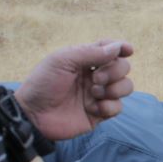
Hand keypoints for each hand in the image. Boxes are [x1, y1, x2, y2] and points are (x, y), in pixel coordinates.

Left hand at [16, 38, 135, 140]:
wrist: (34, 114)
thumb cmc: (43, 83)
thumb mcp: (63, 60)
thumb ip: (90, 52)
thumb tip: (118, 47)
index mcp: (85, 60)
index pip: (110, 49)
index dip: (121, 47)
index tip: (128, 50)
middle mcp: (95, 75)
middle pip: (123, 67)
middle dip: (115, 71)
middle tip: (96, 79)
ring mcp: (98, 95)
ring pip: (126, 87)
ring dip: (115, 88)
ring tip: (95, 92)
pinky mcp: (99, 114)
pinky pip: (118, 107)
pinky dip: (109, 106)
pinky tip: (94, 108)